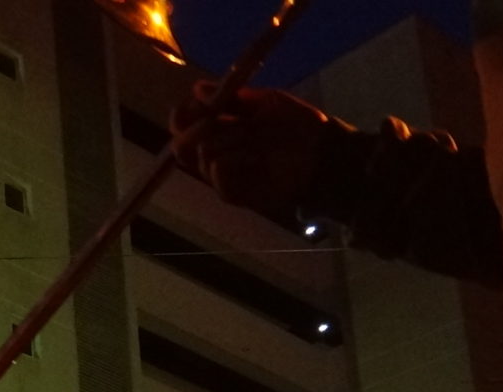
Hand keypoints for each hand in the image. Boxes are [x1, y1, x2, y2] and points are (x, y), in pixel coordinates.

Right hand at [170, 82, 332, 221]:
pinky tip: (255, 156)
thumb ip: (232, 98)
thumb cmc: (295, 125)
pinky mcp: (231, 193)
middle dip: (196, 128)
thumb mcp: (265, 102)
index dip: (182, 114)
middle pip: (181, 145)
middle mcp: (213, 153)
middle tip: (214, 119)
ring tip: (252, 136)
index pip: (182, 125)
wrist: (321, 152)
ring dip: (227, 139)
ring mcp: (220, 176)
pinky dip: (234, 159)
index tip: (198, 103)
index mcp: (217, 129)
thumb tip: (197, 87)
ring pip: (203, 153)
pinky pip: (217, 171)